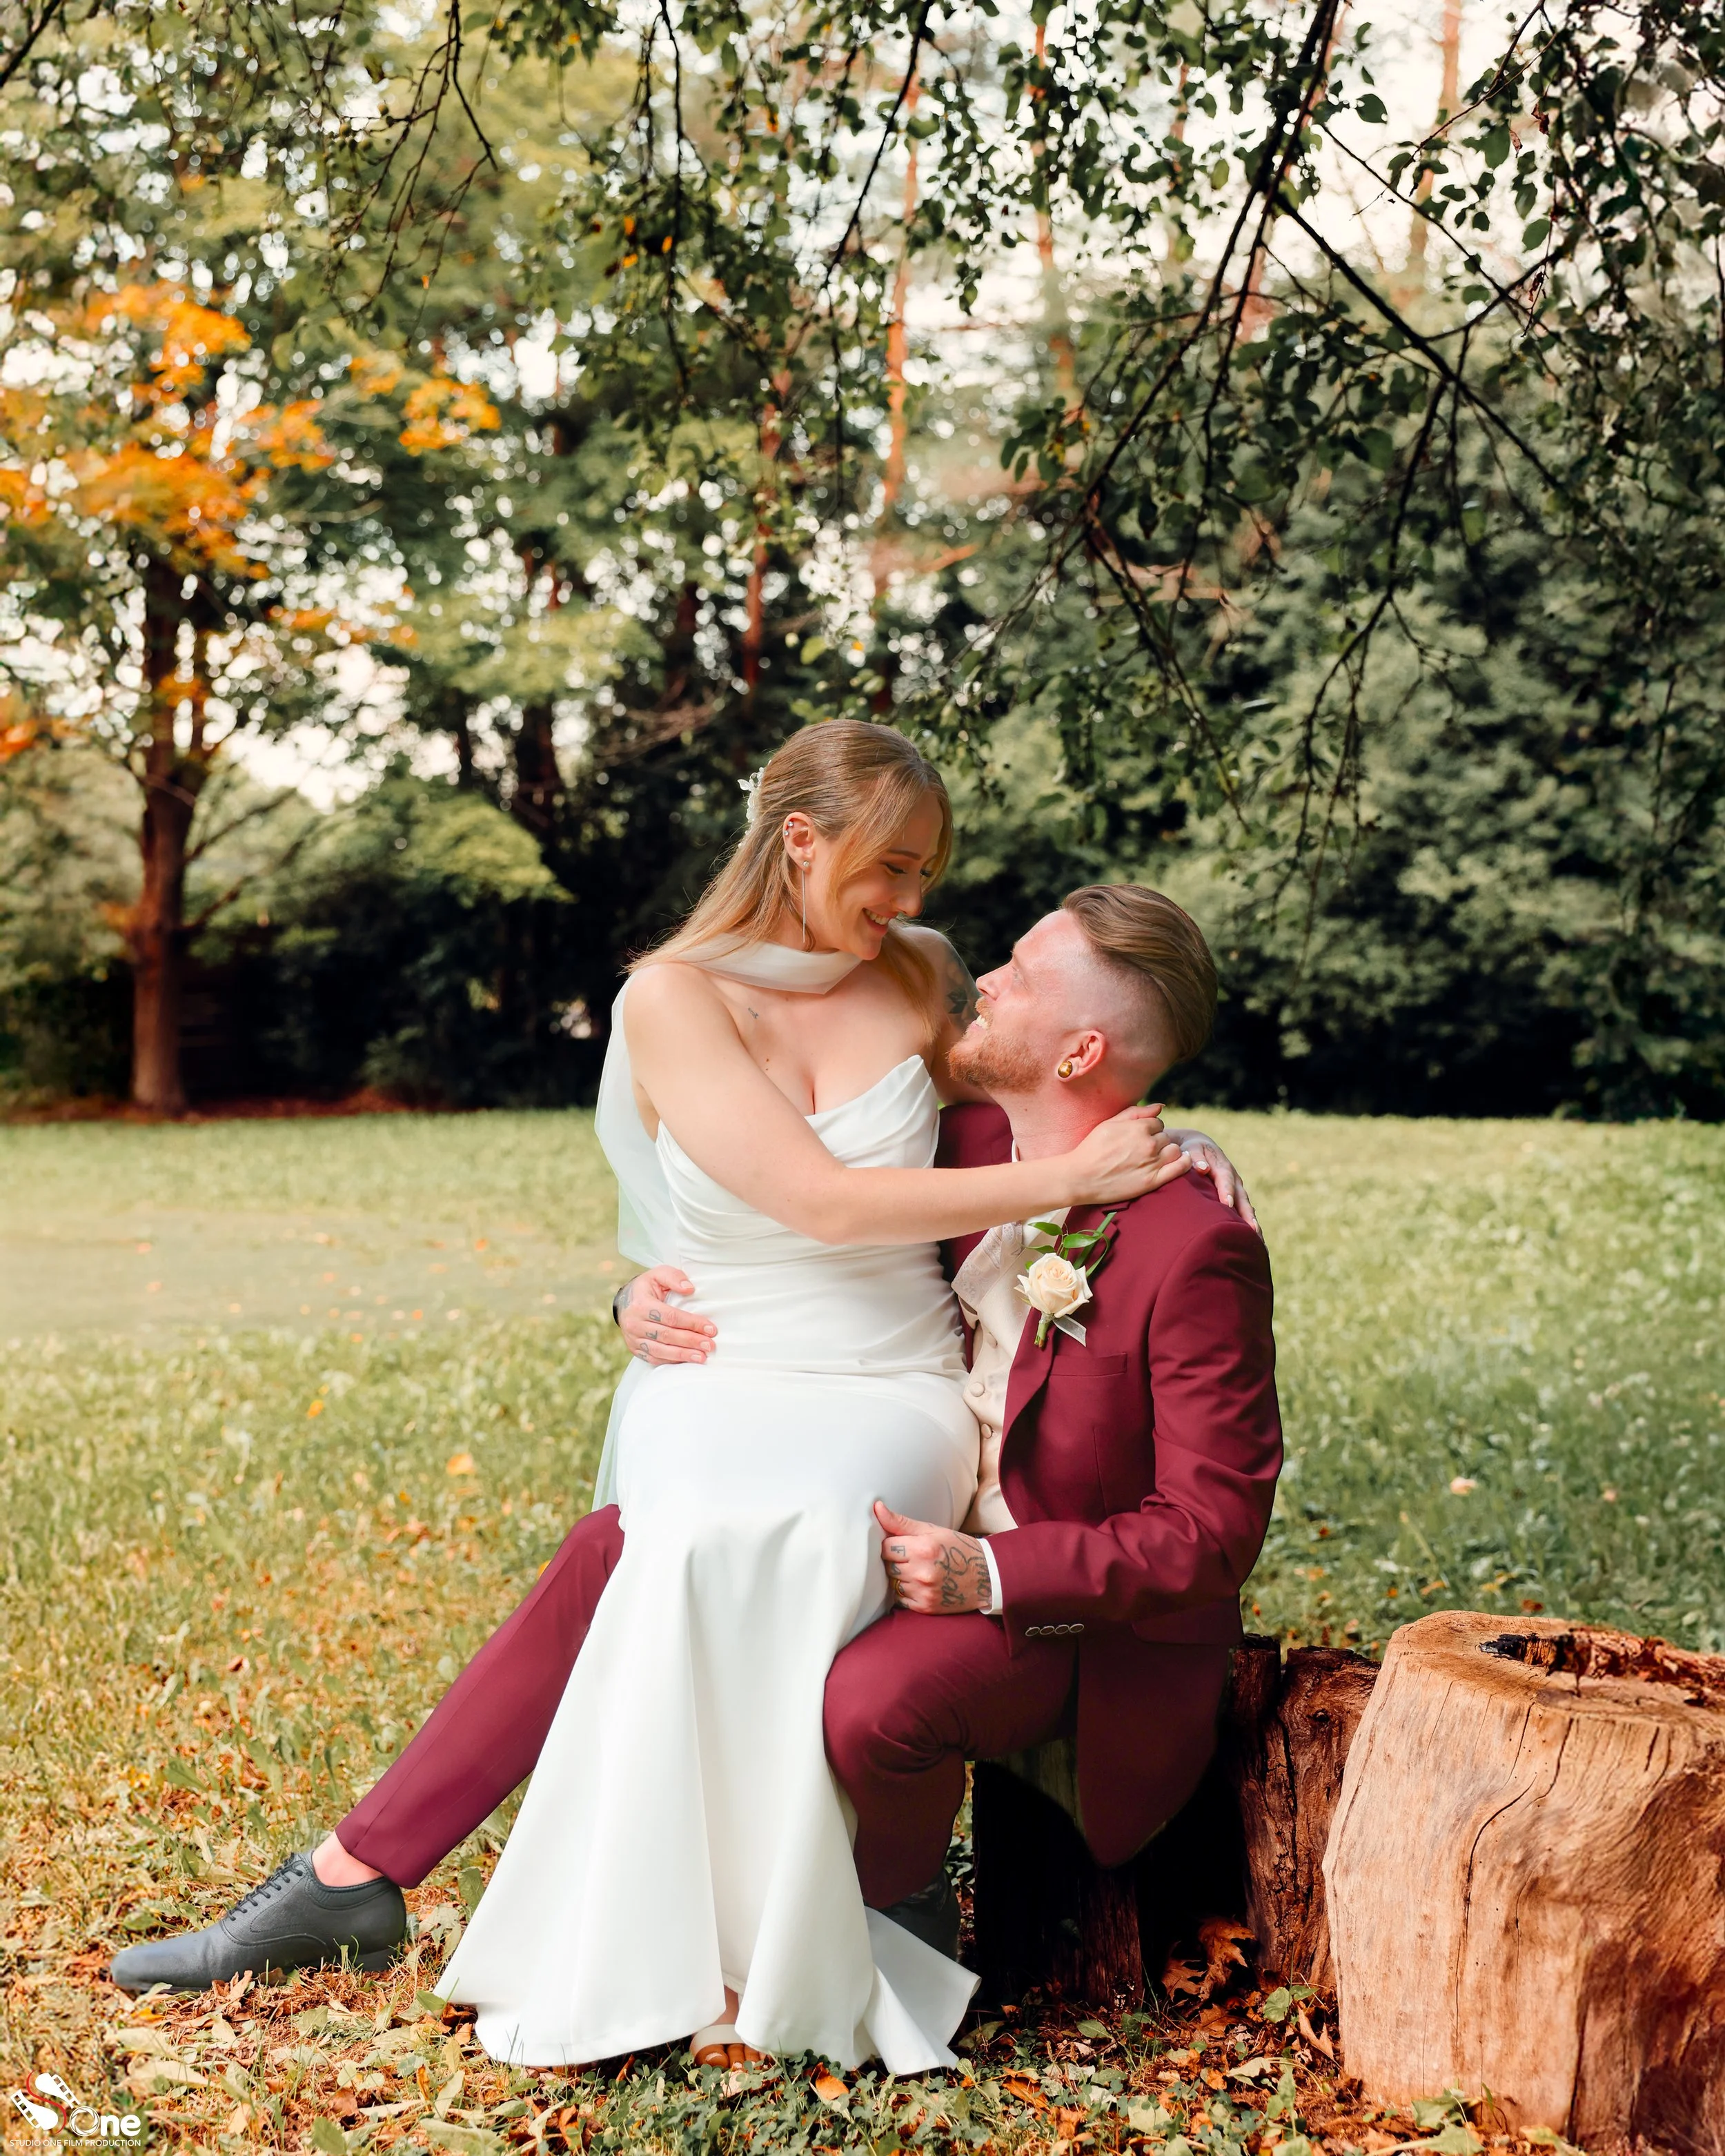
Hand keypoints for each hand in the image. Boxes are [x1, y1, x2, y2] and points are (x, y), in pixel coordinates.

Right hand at [616, 1267, 715, 1363]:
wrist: (624, 1301)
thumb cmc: (646, 1287)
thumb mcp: (658, 1274)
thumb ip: (674, 1277)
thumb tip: (690, 1289)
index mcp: (641, 1304)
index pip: (670, 1316)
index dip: (691, 1323)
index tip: (710, 1328)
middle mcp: (634, 1323)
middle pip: (667, 1335)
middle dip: (691, 1341)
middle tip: (709, 1345)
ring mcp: (633, 1338)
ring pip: (660, 1350)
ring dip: (683, 1355)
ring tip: (701, 1357)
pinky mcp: (635, 1349)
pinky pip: (654, 1358)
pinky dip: (671, 1361)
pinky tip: (686, 1360)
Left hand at [875, 1502, 992, 1614]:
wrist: (986, 1576)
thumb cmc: (958, 1549)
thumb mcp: (932, 1530)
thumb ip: (901, 1522)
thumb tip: (877, 1508)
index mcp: (923, 1548)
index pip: (886, 1547)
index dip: (891, 1544)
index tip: (901, 1544)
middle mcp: (922, 1571)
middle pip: (888, 1566)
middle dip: (895, 1561)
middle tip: (911, 1557)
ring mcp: (924, 1592)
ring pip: (893, 1583)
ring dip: (900, 1577)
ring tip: (918, 1570)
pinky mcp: (925, 1607)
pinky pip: (901, 1599)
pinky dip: (907, 1592)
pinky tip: (921, 1583)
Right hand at [1064, 1104, 1192, 1206]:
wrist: (1080, 1177)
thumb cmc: (1091, 1149)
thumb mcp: (1109, 1123)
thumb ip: (1136, 1113)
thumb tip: (1160, 1106)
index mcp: (1138, 1128)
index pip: (1157, 1123)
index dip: (1149, 1130)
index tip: (1138, 1139)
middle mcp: (1148, 1144)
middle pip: (1166, 1137)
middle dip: (1157, 1141)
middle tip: (1141, 1151)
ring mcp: (1152, 1163)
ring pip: (1175, 1150)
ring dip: (1168, 1152)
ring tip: (1154, 1159)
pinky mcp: (1153, 1180)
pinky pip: (1180, 1167)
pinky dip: (1184, 1162)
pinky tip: (1180, 1162)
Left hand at [1165, 1128, 1260, 1234]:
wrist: (1199, 1147)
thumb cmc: (1191, 1151)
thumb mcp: (1191, 1150)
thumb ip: (1195, 1158)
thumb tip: (1201, 1168)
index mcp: (1222, 1166)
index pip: (1225, 1180)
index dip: (1227, 1191)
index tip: (1227, 1204)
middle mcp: (1234, 1180)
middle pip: (1242, 1198)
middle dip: (1247, 1214)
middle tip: (1252, 1230)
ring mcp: (1237, 1190)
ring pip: (1246, 1208)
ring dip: (1252, 1224)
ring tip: (1258, 1242)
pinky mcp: (1236, 1198)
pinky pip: (1244, 1213)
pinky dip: (1249, 1227)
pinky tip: (1255, 1243)